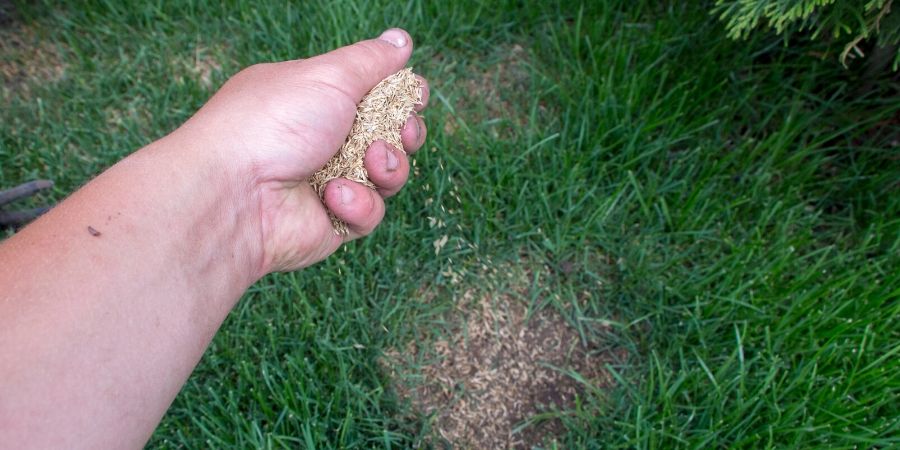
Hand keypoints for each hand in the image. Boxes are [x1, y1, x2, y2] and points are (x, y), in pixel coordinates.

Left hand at [177, 28, 429, 273]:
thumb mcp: (327, 76)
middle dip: (405, 133)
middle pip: (390, 135)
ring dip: (387, 167)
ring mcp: (328, 181)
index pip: (373, 94)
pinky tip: (334, 197)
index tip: (414, 96)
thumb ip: (370, 60)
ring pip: (388, 176)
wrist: (236, 194)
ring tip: (370, 163)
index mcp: (316, 98)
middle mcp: (322, 139)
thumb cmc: (274, 123)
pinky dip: (359, 203)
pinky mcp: (333, 221)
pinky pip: (370, 212)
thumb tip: (402, 39)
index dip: (401, 96)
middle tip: (401, 131)